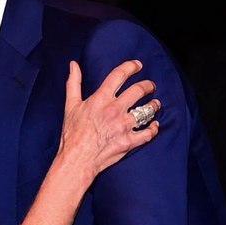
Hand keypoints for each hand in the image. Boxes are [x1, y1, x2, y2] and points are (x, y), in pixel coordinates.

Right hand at [56, 59, 159, 179]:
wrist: (77, 159)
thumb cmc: (72, 134)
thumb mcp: (70, 105)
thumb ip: (73, 83)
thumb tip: (73, 65)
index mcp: (101, 99)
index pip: (119, 75)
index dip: (131, 67)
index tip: (138, 65)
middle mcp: (115, 110)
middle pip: (138, 90)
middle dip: (148, 85)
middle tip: (151, 86)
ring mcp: (123, 126)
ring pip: (146, 111)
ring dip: (153, 105)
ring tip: (155, 103)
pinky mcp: (129, 142)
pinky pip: (148, 133)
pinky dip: (153, 128)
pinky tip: (154, 125)